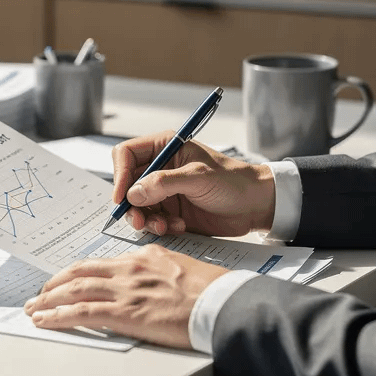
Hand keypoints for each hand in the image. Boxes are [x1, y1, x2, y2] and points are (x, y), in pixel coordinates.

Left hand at [23, 245, 229, 348]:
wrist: (223, 303)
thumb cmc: (214, 292)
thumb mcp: (183, 270)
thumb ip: (160, 273)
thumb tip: (150, 283)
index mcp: (144, 258)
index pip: (101, 263)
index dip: (78, 272)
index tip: (65, 280)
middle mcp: (130, 269)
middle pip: (81, 272)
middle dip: (56, 284)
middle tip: (40, 293)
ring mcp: (126, 290)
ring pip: (75, 290)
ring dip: (49, 300)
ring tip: (34, 308)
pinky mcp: (125, 313)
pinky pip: (81, 313)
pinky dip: (58, 316)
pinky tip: (45, 321)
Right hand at [112, 132, 276, 236]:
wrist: (256, 205)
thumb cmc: (233, 181)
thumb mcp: (198, 178)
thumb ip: (164, 183)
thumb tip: (132, 193)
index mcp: (164, 148)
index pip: (126, 155)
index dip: (119, 174)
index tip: (123, 197)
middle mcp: (160, 168)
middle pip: (127, 184)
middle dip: (131, 204)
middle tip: (140, 221)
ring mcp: (164, 191)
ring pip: (137, 206)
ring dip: (147, 219)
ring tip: (165, 226)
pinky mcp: (171, 211)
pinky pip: (152, 220)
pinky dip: (160, 227)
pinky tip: (179, 227)